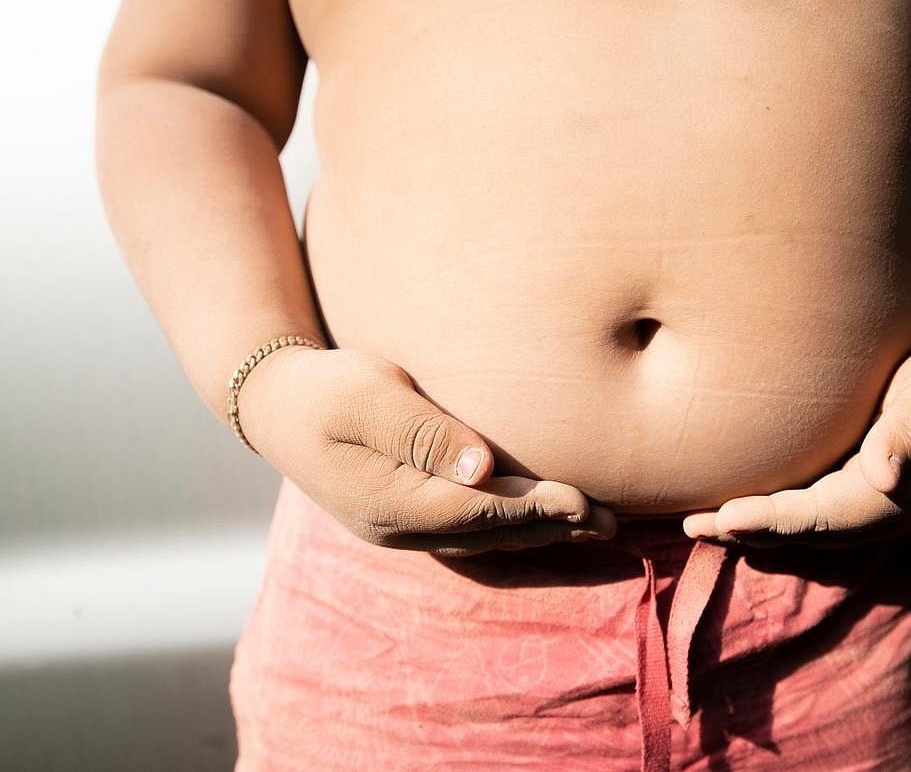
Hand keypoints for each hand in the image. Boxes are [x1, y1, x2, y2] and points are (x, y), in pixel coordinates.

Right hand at [236, 345, 615, 555]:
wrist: (279, 407)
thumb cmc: (326, 390)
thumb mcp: (367, 398)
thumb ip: (422, 433)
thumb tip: (480, 468)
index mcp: (389, 504)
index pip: (476, 512)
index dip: (533, 508)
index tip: (582, 501)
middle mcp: (400, 528)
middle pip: (489, 533)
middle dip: (551, 528)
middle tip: (612, 523)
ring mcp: (404, 528)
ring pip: (485, 538)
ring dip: (541, 532)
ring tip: (597, 526)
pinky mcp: (411, 514)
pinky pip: (474, 531)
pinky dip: (515, 527)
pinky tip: (549, 521)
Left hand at [682, 339, 910, 546]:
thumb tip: (883, 476)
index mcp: (895, 498)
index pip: (820, 517)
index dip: (771, 520)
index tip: (725, 518)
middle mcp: (876, 510)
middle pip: (799, 531)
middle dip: (745, 531)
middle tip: (689, 525)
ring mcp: (866, 501)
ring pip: (797, 523)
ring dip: (748, 525)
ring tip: (693, 520)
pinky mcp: (855, 483)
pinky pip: (803, 505)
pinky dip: (765, 508)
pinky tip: (729, 498)